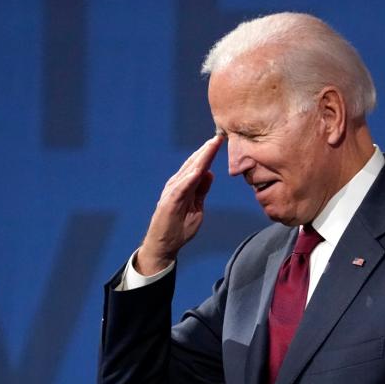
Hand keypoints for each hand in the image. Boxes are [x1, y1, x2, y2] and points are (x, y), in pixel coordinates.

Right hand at [136, 135, 223, 274]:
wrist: (164, 245)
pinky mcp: (169, 202)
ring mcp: (172, 192)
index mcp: (185, 186)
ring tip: (210, 146)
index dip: (209, 154)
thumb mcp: (197, 207)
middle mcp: (177, 185)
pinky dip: (189, 179)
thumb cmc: (179, 227)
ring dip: (199, 159)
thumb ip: (201, 190)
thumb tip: (209, 173)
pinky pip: (181, 188)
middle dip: (206, 151)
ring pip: (188, 172)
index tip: (220, 142)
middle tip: (219, 137)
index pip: (199, 166)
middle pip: (194, 164)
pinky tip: (198, 170)